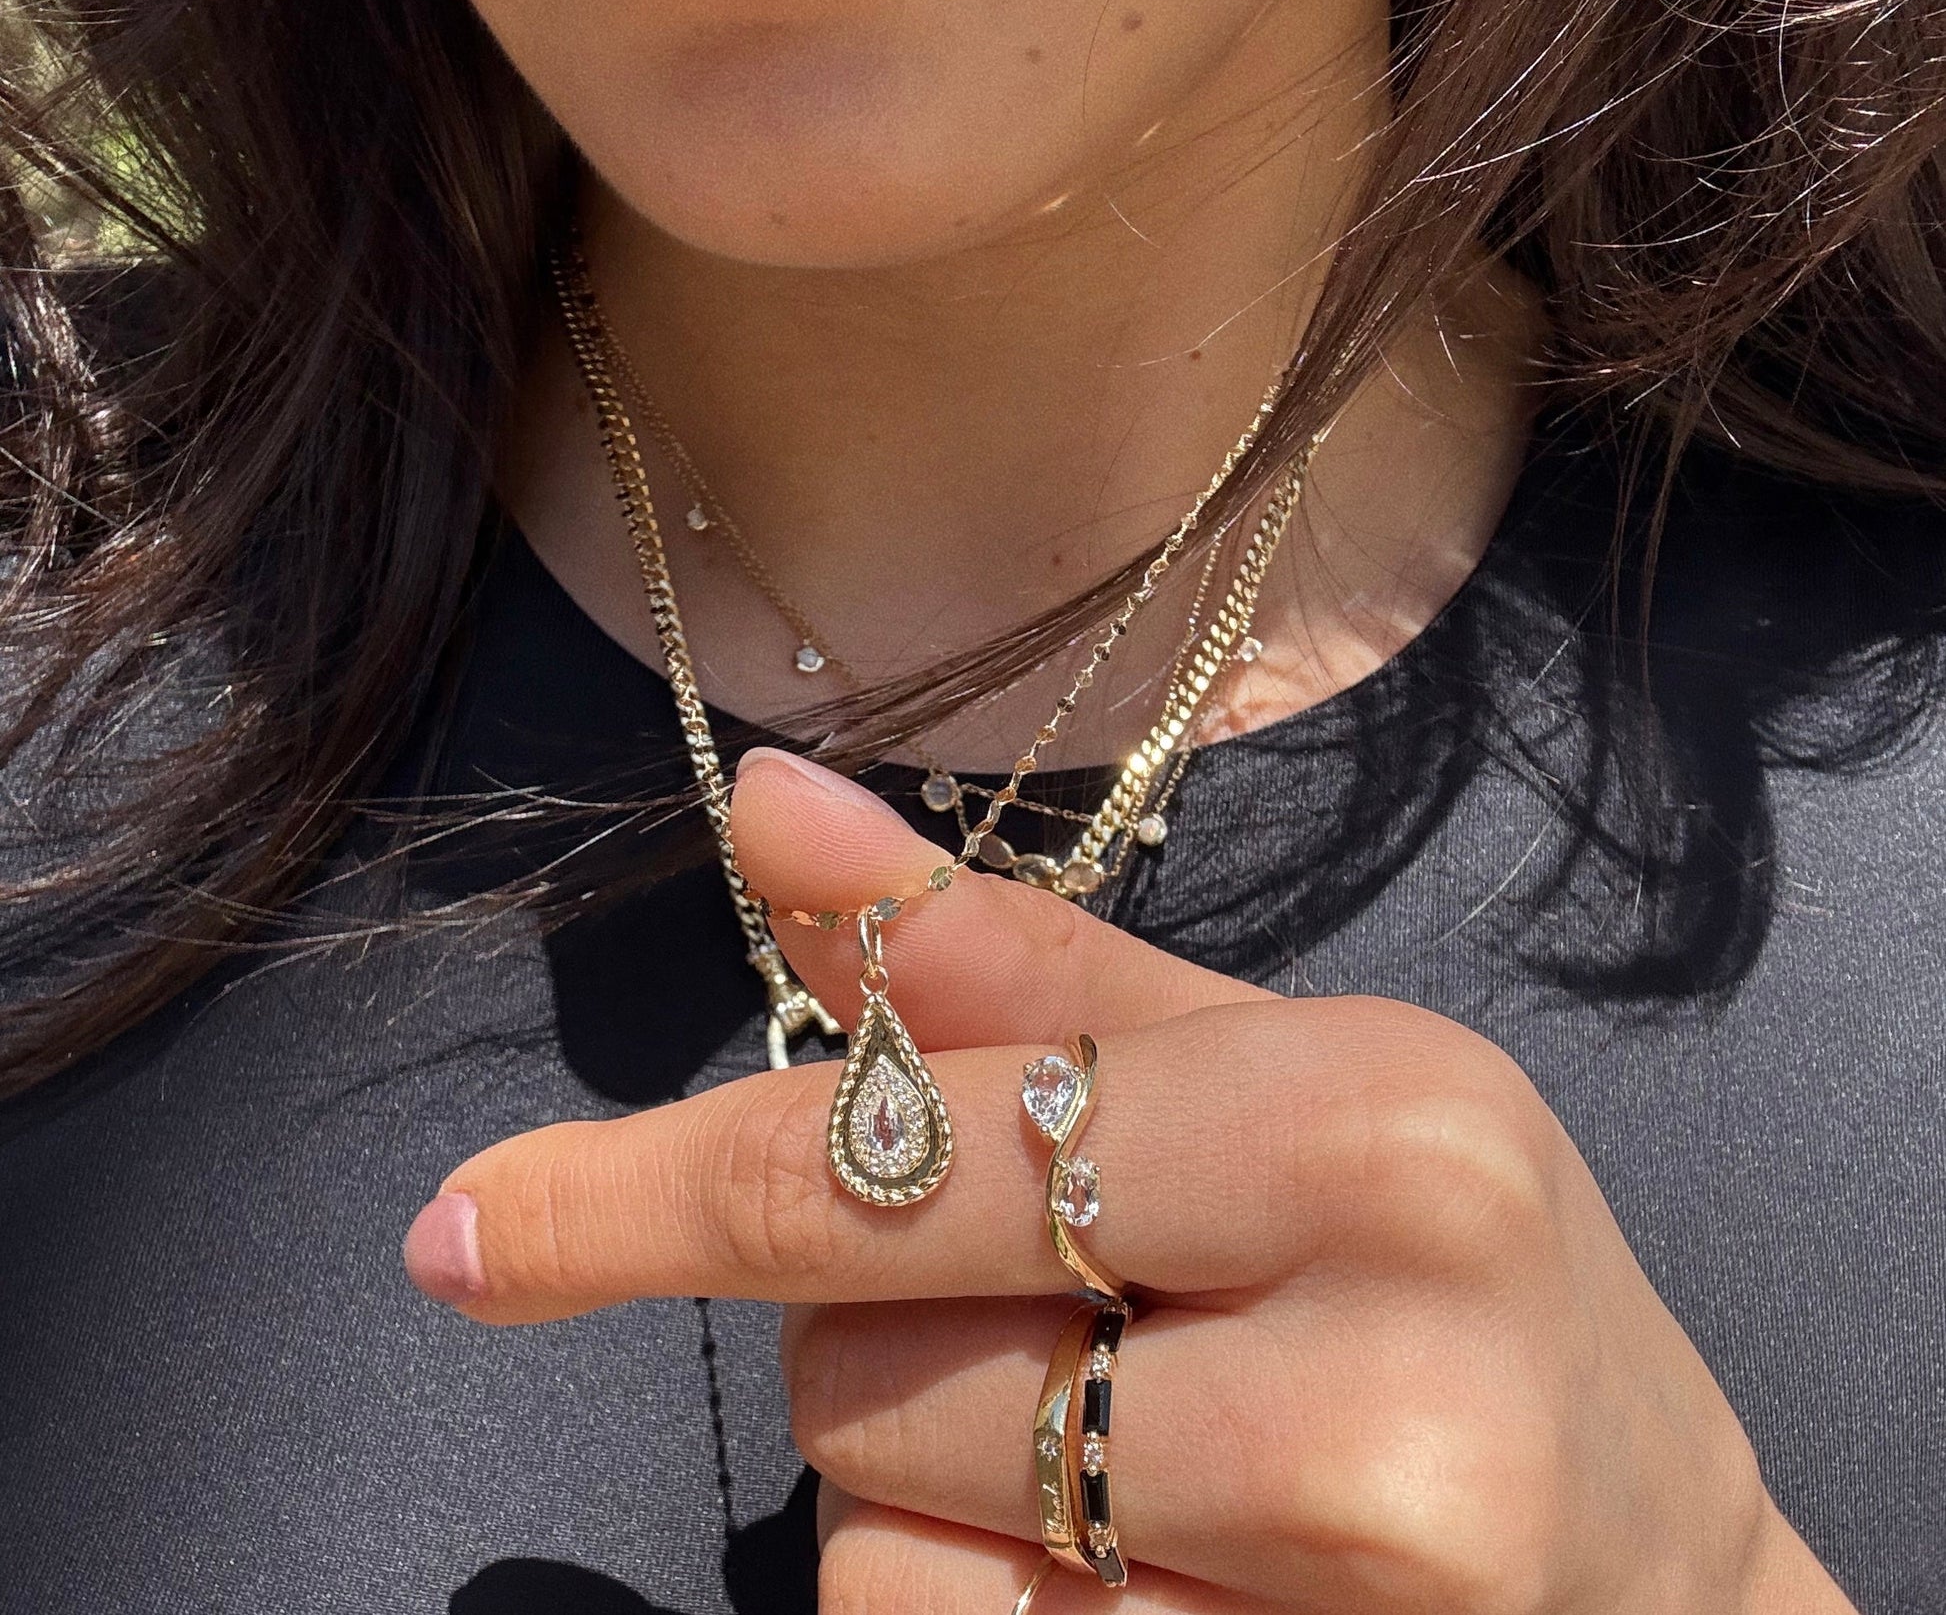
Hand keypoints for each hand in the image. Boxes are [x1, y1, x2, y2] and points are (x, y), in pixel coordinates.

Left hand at [405, 748, 1855, 1614]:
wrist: (1666, 1571)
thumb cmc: (1452, 1270)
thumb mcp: (1268, 1072)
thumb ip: (1011, 961)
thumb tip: (767, 806)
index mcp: (1371, 1128)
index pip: (910, 1157)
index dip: (659, 1190)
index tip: (471, 1232)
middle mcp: (1382, 1376)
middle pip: (867, 1372)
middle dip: (890, 1339)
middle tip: (1083, 1318)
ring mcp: (1348, 1601)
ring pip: (890, 1555)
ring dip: (936, 1498)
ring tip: (1146, 1462)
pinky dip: (982, 1613)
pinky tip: (1156, 1583)